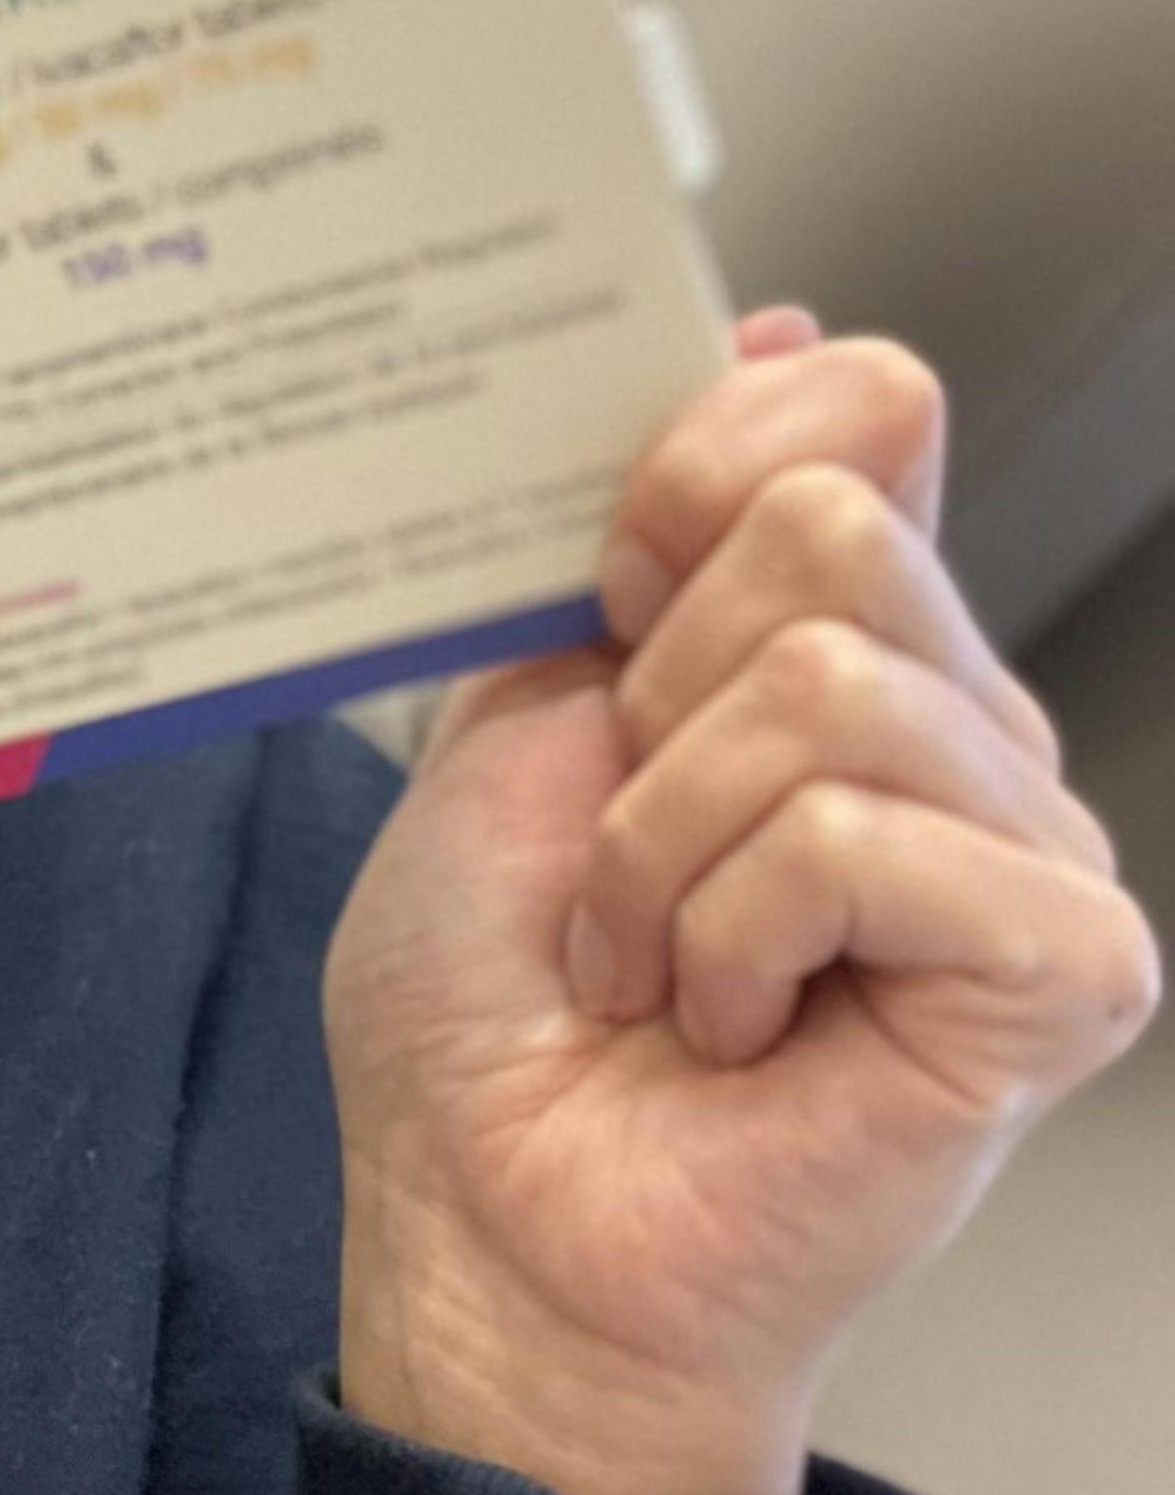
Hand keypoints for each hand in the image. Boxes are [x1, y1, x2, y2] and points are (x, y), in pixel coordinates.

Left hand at [321, 312, 1159, 1493]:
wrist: (487, 1214)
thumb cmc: (490, 1001)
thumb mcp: (521, 705)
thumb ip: (645, 530)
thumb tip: (796, 334)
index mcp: (829, 643)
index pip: (857, 414)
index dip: (692, 475)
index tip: (600, 601)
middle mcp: (948, 724)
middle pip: (830, 527)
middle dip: (657, 692)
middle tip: (625, 845)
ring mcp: (1021, 841)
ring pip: (827, 685)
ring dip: (664, 843)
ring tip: (652, 959)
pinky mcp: (1061, 965)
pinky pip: (865, 839)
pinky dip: (732, 932)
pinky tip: (730, 1022)